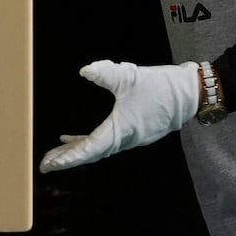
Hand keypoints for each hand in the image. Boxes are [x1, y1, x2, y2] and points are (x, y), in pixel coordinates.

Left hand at [39, 60, 205, 171]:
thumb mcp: (129, 76)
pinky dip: (90, 142)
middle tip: (46, 164)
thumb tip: (85, 71)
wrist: (189, 93)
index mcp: (121, 130)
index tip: (50, 165)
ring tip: (56, 152)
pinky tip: (77, 136)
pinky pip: (107, 142)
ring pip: (98, 149)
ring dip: (78, 151)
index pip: (89, 149)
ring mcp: (130, 137)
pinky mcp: (134, 132)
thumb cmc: (160, 87)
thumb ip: (105, 73)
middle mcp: (125, 139)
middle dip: (68, 159)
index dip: (67, 158)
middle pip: (91, 154)